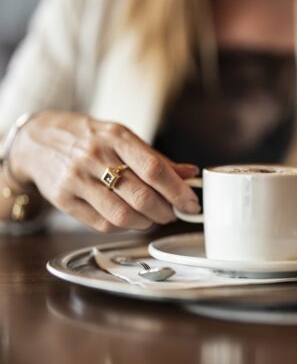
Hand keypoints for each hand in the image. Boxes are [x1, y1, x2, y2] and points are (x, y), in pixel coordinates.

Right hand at [10, 111, 199, 231]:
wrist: (37, 141)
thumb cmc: (88, 138)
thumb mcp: (122, 137)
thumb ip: (156, 158)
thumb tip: (190, 174)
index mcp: (116, 137)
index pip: (154, 169)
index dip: (178, 191)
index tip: (192, 203)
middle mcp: (95, 157)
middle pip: (141, 196)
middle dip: (166, 211)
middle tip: (175, 213)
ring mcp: (76, 180)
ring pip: (122, 215)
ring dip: (147, 222)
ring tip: (154, 217)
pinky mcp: (63, 200)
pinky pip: (102, 224)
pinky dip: (124, 226)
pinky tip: (131, 219)